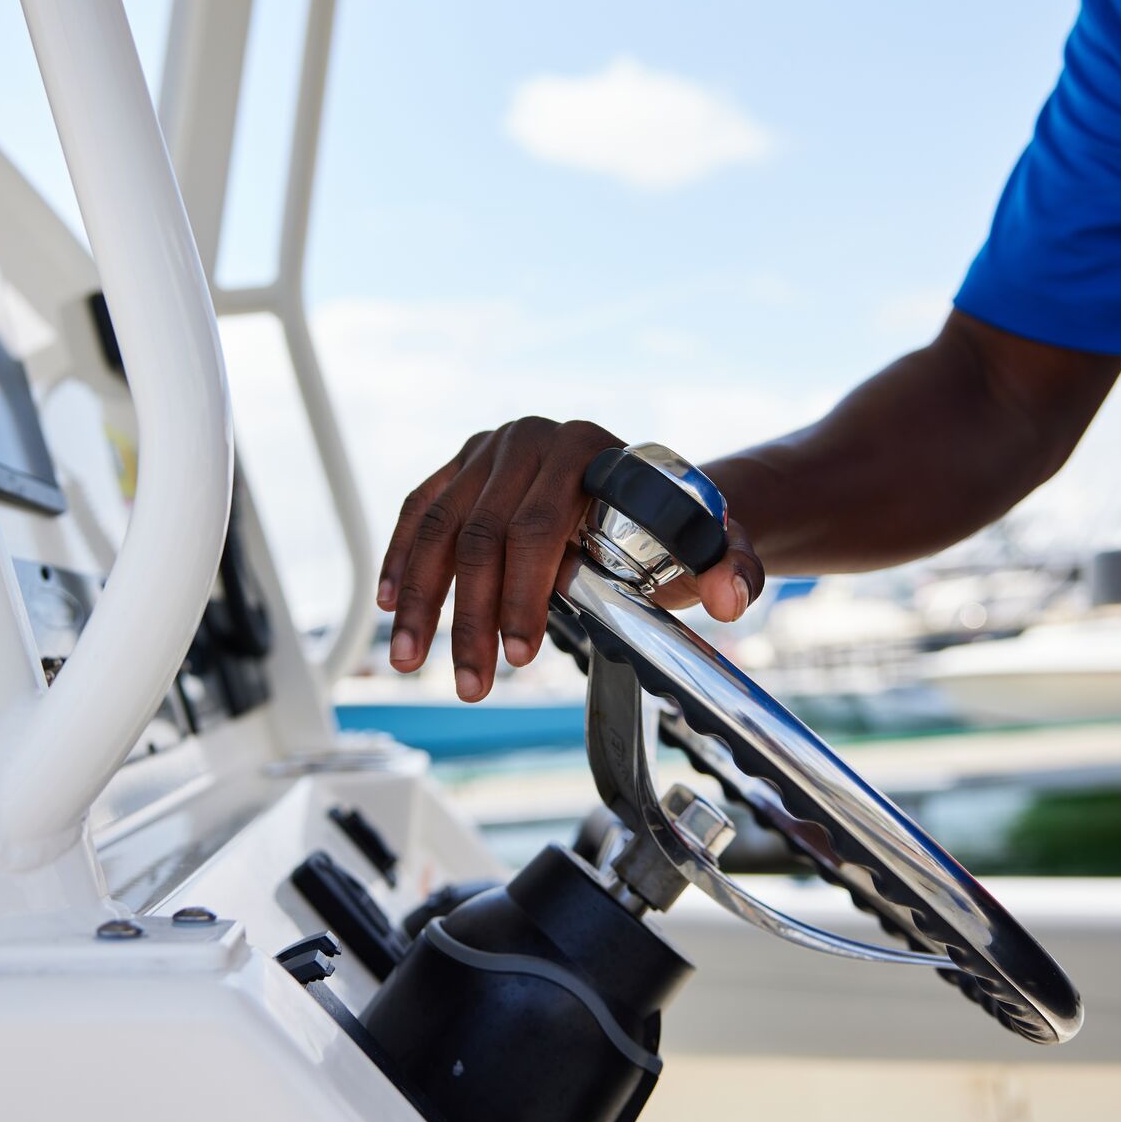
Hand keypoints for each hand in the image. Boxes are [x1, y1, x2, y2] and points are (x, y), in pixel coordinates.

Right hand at [377, 417, 763, 700]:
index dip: (523, 593)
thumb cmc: (673, 523)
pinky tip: (389, 606)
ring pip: (438, 527)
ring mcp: (488, 450)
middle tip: (472, 681)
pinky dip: (399, 559)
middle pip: (482, 534)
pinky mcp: (461, 466)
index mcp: (586, 449)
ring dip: (421, 600)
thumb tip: (729, 598)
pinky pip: (418, 511)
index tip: (520, 653)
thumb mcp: (709, 542)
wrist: (647, 487)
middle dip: (470, 617)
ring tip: (410, 662)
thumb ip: (731, 568)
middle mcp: (530, 440)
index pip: (541, 525)